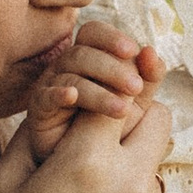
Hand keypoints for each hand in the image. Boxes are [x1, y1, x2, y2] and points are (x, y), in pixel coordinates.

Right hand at [0, 94, 171, 192]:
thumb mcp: (6, 181)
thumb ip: (42, 126)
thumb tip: (71, 87)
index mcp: (88, 162)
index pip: (120, 94)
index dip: (107, 89)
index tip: (98, 90)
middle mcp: (132, 183)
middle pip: (157, 115)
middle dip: (132, 114)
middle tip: (95, 136)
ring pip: (156, 158)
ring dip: (130, 159)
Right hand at [21, 17, 165, 160]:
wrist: (81, 159)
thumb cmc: (109, 124)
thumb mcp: (135, 101)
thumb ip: (147, 78)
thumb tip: (153, 54)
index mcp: (90, 57)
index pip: (94, 33)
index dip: (112, 38)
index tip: (134, 51)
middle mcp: (67, 65)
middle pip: (83, 53)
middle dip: (112, 68)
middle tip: (136, 87)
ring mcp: (52, 85)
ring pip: (71, 77)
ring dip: (99, 92)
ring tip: (122, 110)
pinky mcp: (39, 109)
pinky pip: (46, 96)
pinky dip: (59, 94)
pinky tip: (72, 96)